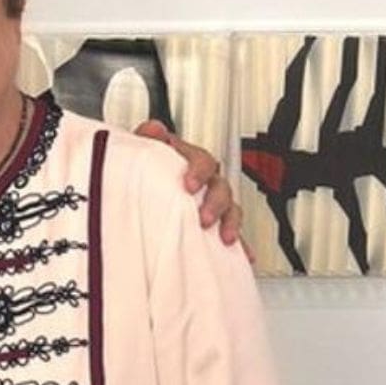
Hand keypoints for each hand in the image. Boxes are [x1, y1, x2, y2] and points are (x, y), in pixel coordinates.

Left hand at [134, 120, 250, 257]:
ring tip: (225, 238)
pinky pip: (231, 232)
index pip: (202, 160)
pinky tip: (244, 255)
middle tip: (205, 217)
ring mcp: (212, 202)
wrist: (143, 192)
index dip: (198, 171)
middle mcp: (205, 181)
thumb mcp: (141, 153)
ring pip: (230, 208)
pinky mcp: (215, 223)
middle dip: (216, 203)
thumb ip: (147, 140)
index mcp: (189, 162)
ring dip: (231, 222)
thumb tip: (154, 129)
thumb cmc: (146, 172)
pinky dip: (240, 245)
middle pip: (220, 186)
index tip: (190, 185)